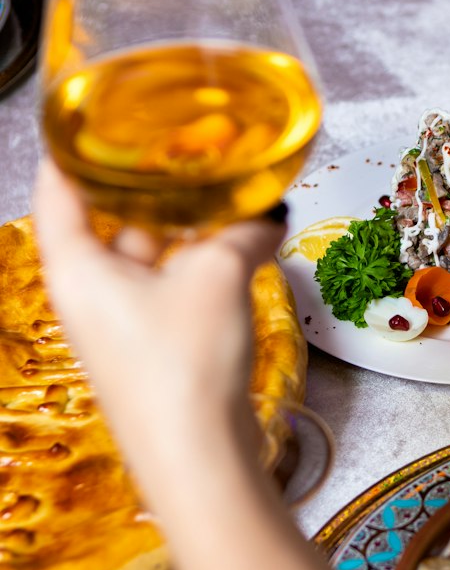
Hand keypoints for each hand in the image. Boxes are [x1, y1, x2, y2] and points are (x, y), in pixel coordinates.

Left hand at [31, 160, 286, 475]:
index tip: (107, 112)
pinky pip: (173, 290)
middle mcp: (90, 293)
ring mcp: (123, 324)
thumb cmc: (184, 365)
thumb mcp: (218, 276)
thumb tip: (271, 212)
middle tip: (187, 149)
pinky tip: (239, 250)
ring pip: (149, 257)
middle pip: (110, 219)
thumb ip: (244, 232)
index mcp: (76, 266)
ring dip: (186, 230)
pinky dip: (200, 267)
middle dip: (151, 187)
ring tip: (226, 196)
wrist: (200, 457)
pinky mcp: (156, 348)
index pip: (59, 185)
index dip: (79, 145)